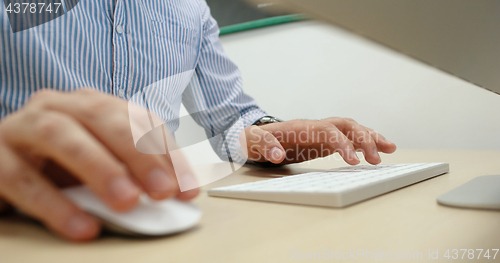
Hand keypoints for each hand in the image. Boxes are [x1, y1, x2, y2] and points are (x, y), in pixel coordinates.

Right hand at [0, 89, 197, 240]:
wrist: (2, 164)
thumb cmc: (56, 164)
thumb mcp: (100, 163)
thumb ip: (131, 173)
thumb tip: (173, 194)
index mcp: (89, 105)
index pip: (137, 119)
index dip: (167, 152)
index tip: (188, 187)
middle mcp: (57, 107)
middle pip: (102, 117)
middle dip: (138, 154)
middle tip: (162, 191)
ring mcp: (22, 128)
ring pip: (61, 135)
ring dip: (99, 168)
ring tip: (126, 202)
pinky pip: (22, 178)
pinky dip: (55, 205)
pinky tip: (82, 226)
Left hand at [243, 118, 395, 164]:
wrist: (253, 136)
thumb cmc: (252, 140)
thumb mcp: (252, 142)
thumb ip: (263, 145)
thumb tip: (276, 154)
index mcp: (300, 128)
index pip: (328, 131)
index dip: (343, 144)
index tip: (354, 160)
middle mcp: (314, 127)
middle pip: (346, 126)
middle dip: (364, 139)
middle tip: (377, 159)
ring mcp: (320, 133)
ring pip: (351, 129)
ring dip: (371, 137)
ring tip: (390, 148)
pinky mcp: (323, 141)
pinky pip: (348, 138)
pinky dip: (363, 142)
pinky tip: (377, 150)